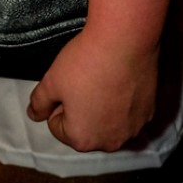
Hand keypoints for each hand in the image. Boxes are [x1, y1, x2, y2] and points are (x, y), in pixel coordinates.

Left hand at [26, 27, 158, 153]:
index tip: (67, 84)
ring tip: (102, 80)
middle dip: (81, 110)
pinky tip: (120, 81)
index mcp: (82, 139)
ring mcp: (132, 130)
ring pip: (108, 122)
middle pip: (85, 128)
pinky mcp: (148, 113)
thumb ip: (39, 103)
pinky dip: (123, 101)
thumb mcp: (51, 81)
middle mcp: (110, 142)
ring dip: (102, 108)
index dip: (58, 103)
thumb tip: (33, 115)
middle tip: (84, 82)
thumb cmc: (84, 63)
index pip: (58, 126)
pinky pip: (128, 112)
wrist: (124, 40)